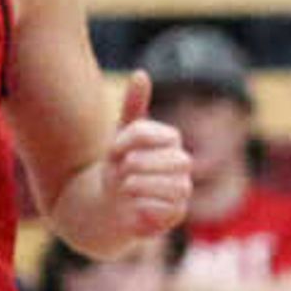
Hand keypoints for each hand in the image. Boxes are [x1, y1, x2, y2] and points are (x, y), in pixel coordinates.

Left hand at [93, 71, 193, 239]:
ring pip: (175, 186)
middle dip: (140, 164)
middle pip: (178, 160)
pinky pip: (167, 209)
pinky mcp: (176, 216)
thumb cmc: (118, 167)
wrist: (108, 206)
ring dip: (139, 185)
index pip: (162, 135)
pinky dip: (142, 206)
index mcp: (171, 142)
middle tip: (120, 169)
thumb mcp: (120, 136)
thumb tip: (141, 73)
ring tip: (123, 187)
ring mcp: (182, 192)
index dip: (133, 139)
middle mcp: (183, 166)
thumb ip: (133, 106)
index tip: (114, 148)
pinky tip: (130, 204)